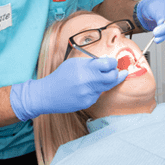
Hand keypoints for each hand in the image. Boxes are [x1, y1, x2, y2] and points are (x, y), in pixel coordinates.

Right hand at [10, 57, 126, 120]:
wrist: (48, 94)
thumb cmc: (61, 76)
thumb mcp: (75, 63)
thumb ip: (91, 62)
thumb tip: (106, 61)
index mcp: (86, 68)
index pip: (109, 64)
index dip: (114, 63)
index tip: (114, 63)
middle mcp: (89, 81)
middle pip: (113, 77)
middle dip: (116, 73)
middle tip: (116, 71)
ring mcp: (89, 93)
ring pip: (106, 87)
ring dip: (106, 82)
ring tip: (100, 78)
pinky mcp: (87, 103)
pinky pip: (97, 95)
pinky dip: (95, 90)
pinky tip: (87, 88)